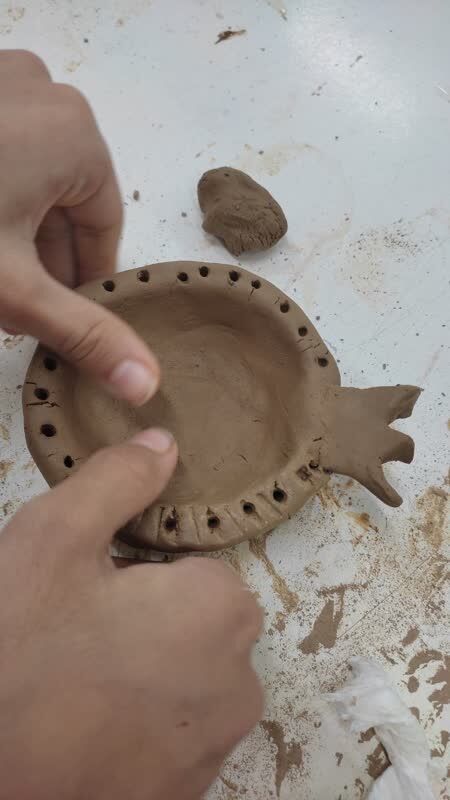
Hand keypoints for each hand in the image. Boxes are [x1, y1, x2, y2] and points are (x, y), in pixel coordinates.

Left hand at [0, 50, 158, 404]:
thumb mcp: (13, 289)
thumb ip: (83, 335)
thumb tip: (147, 383)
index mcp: (75, 133)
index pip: (103, 229)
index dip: (83, 285)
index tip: (62, 320)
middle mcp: (43, 91)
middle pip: (63, 201)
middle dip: (40, 258)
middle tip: (12, 304)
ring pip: (27, 176)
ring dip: (13, 229)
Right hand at [0, 428, 262, 799]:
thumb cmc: (18, 652)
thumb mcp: (55, 540)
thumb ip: (118, 481)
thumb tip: (164, 445)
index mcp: (222, 611)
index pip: (196, 570)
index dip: (139, 574)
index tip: (91, 594)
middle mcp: (239, 686)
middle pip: (194, 627)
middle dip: (146, 623)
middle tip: (75, 638)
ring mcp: (213, 754)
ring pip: (181, 683)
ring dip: (141, 678)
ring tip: (73, 687)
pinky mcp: (181, 799)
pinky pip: (169, 738)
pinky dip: (136, 729)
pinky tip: (81, 731)